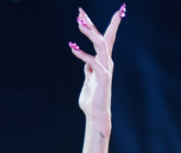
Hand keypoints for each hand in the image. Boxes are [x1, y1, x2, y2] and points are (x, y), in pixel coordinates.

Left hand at [69, 6, 123, 123]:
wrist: (95, 113)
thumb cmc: (92, 99)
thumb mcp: (88, 80)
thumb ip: (89, 70)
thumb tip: (87, 64)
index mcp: (103, 61)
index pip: (104, 39)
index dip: (98, 25)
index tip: (87, 14)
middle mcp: (107, 62)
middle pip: (103, 37)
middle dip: (93, 23)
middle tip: (81, 12)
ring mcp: (106, 68)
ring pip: (101, 45)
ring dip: (90, 33)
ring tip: (79, 24)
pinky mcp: (103, 77)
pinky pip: (93, 62)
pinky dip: (83, 54)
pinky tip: (73, 48)